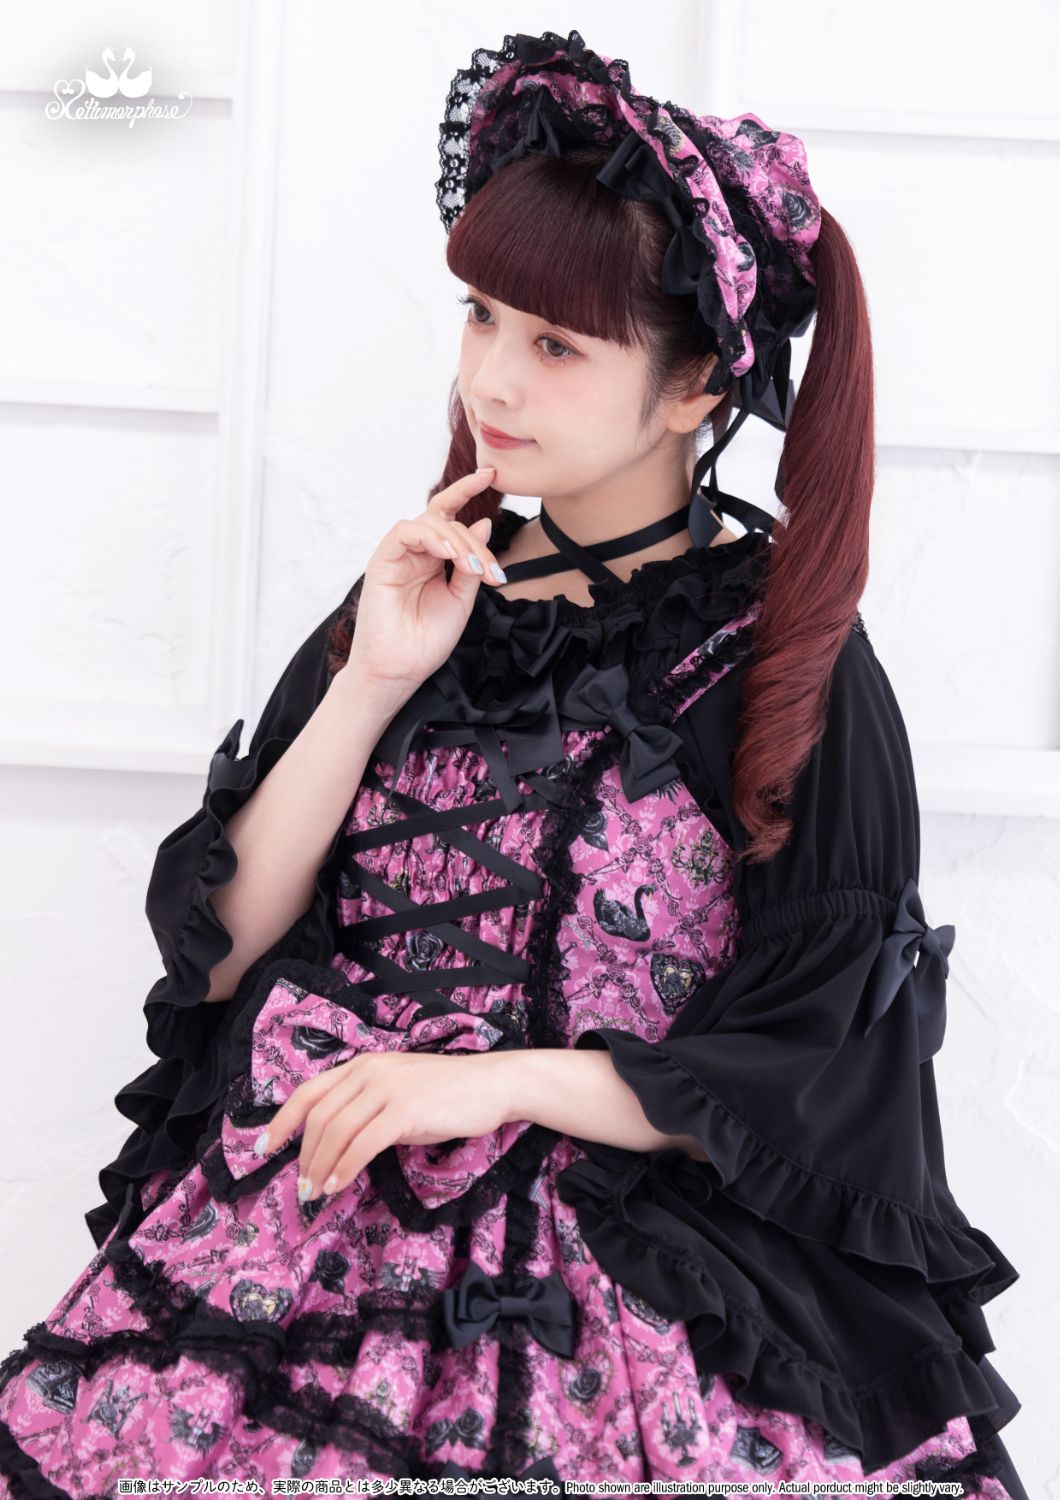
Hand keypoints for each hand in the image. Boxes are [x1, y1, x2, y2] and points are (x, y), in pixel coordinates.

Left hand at [255, 1051, 515, 1200]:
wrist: (490, 1085)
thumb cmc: (446, 1093)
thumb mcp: (397, 1091)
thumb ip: (366, 1106)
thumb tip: (334, 1142)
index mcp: (363, 1065)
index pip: (309, 1092)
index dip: (281, 1122)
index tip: (262, 1148)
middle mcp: (369, 1071)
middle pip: (319, 1117)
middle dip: (303, 1156)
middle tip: (301, 1187)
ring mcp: (387, 1088)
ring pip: (336, 1132)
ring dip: (320, 1167)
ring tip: (316, 1192)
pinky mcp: (404, 1110)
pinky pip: (363, 1144)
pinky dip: (344, 1168)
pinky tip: (338, 1185)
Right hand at [342, 467, 507, 699]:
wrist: (400, 670)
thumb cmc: (427, 641)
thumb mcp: (461, 599)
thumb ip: (471, 564)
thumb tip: (484, 524)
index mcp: (434, 560)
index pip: (450, 517)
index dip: (468, 491)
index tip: (492, 476)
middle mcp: (416, 553)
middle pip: (447, 520)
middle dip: (474, 541)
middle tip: (489, 570)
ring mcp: (398, 555)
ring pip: (429, 523)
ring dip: (457, 541)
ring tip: (471, 568)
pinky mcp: (383, 560)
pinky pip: (405, 532)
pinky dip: (430, 537)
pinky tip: (448, 554)